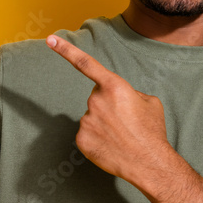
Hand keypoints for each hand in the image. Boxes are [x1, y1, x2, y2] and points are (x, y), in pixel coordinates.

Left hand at [46, 34, 175, 186]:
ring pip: (92, 116)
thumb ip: (130, 92)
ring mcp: (86, 121)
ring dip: (104, 123)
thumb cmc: (152, 131)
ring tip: (122, 136)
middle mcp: (96, 101)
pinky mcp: (81, 139)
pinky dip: (97, 139)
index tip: (50, 39)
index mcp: (115, 86)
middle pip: (97, 97)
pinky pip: (87, 133)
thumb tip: (119, 98)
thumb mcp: (149, 102)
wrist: (150, 163)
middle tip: (126, 122)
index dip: (66, 49)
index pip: (86, 63)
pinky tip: (111, 146)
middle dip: (109, 106)